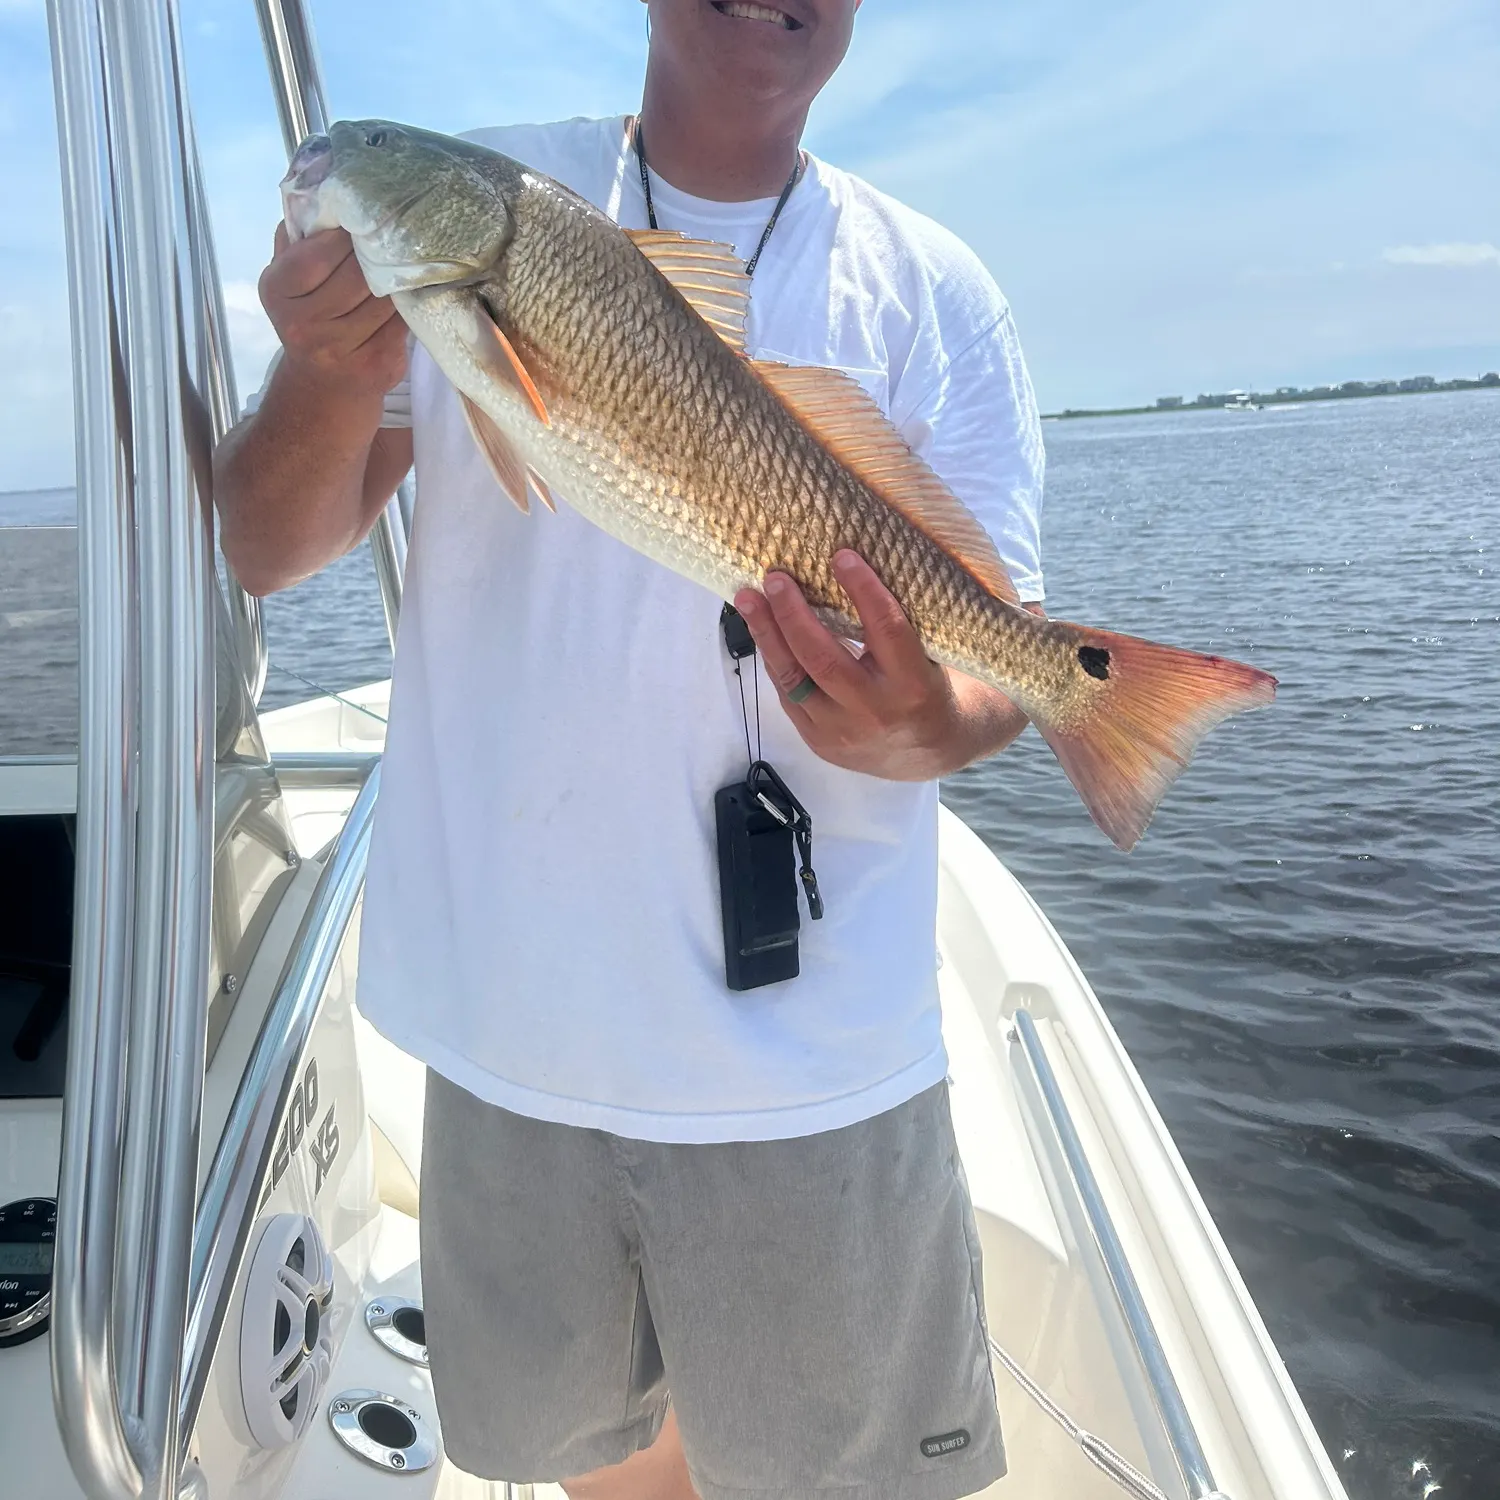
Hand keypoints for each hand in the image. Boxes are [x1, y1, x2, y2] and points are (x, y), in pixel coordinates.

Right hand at [258, 222, 407, 397]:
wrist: (323, 384)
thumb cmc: (308, 315)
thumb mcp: (288, 277)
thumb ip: (297, 238)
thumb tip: (318, 192)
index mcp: (277, 291)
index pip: (315, 255)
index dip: (343, 237)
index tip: (361, 220)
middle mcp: (303, 325)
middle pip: (356, 275)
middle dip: (376, 253)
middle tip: (393, 235)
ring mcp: (341, 349)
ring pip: (383, 298)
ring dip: (398, 277)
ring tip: (406, 260)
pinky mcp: (377, 364)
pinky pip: (401, 321)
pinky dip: (409, 303)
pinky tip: (412, 291)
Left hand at [734, 550, 1021, 780]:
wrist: (928, 751)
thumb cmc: (929, 685)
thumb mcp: (929, 654)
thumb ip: (898, 623)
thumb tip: (856, 563)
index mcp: (913, 684)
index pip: (886, 630)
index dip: (863, 590)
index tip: (841, 556)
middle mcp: (875, 712)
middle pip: (823, 658)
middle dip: (793, 614)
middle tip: (776, 577)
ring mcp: (842, 732)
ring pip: (793, 679)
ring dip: (767, 634)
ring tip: (748, 597)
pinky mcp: (819, 742)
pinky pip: (787, 695)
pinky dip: (775, 659)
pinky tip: (763, 629)